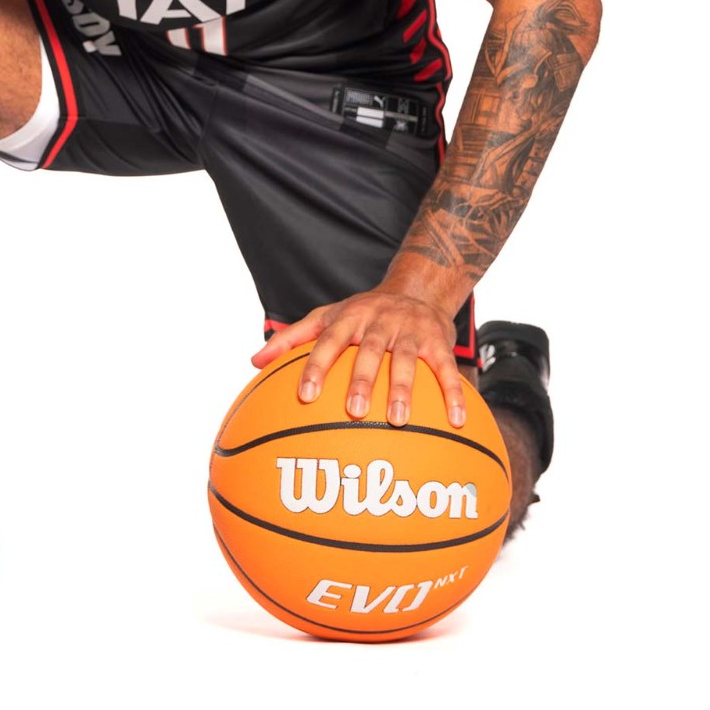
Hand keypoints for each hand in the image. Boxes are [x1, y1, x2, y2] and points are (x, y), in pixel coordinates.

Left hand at [250, 289, 469, 429]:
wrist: (417, 289)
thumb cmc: (363, 313)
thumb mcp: (327, 316)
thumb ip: (292, 338)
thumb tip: (253, 362)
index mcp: (349, 317)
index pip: (328, 341)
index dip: (315, 367)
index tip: (304, 396)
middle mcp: (379, 320)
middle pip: (368, 350)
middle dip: (361, 380)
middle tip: (354, 412)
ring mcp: (409, 329)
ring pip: (405, 358)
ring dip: (402, 388)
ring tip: (397, 420)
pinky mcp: (438, 340)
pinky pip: (446, 368)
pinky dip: (453, 393)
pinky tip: (456, 420)